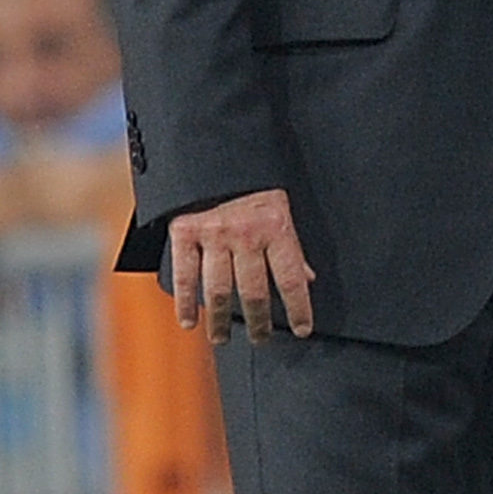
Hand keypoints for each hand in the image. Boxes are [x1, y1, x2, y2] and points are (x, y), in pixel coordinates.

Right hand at [168, 187, 314, 342]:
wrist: (213, 155)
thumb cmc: (253, 187)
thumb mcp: (280, 211)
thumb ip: (291, 248)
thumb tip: (307, 278)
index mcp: (276, 227)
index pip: (291, 279)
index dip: (298, 308)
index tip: (302, 330)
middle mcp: (246, 232)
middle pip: (254, 291)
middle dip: (259, 321)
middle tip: (260, 338)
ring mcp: (214, 233)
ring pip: (219, 290)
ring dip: (220, 320)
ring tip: (222, 338)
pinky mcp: (185, 231)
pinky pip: (185, 275)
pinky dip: (185, 303)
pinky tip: (188, 321)